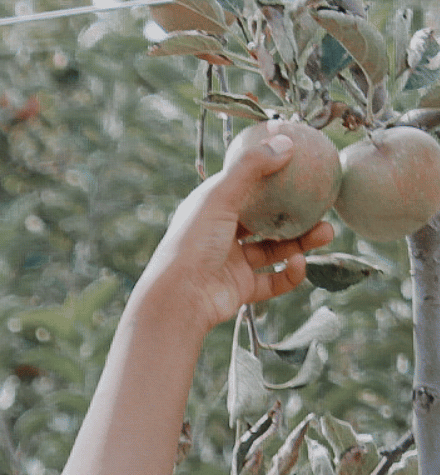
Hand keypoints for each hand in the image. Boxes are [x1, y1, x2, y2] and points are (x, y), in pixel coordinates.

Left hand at [136, 135, 334, 334]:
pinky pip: (273, 280)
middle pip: (266, 217)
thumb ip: (251, 167)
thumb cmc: (192, 244)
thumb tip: (286, 141)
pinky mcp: (240, 289)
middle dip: (296, 210)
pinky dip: (290, 274)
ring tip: (327, 232)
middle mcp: (222, 233)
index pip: (244, 184)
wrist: (178, 300)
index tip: (301, 161)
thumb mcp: (219, 196)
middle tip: (323, 202)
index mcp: (212, 207)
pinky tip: (300, 264)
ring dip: (302, 241)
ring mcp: (231, 262)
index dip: (270, 172)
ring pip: (275, 249)